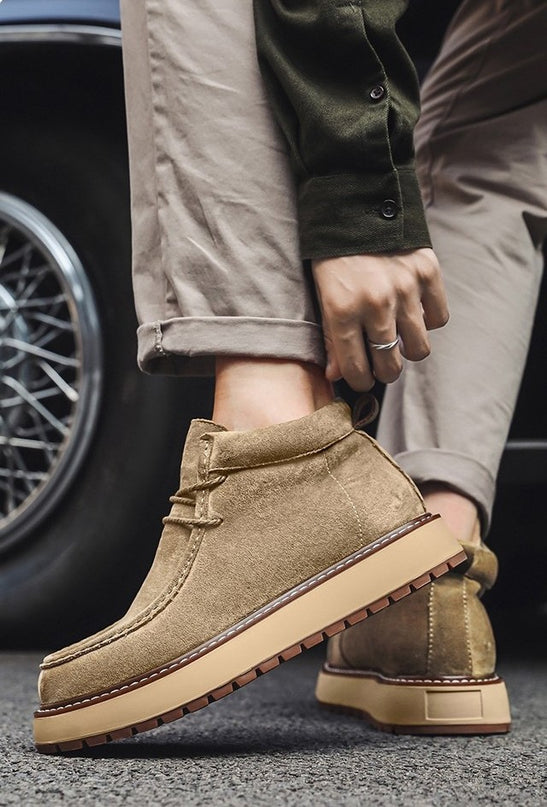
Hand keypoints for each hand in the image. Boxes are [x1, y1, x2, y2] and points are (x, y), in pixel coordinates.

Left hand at [312, 248, 448, 390]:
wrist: (355, 201)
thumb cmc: (332, 254)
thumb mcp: (321, 294)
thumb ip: (330, 336)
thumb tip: (337, 375)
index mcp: (342, 311)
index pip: (357, 370)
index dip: (359, 381)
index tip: (361, 376)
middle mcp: (376, 304)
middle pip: (391, 366)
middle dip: (384, 370)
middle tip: (380, 359)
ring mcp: (406, 289)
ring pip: (419, 349)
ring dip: (408, 349)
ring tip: (397, 336)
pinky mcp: (428, 272)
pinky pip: (438, 318)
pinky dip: (428, 320)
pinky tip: (413, 311)